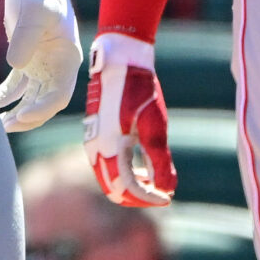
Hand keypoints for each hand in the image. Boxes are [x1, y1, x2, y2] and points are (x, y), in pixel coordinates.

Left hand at [0, 0, 96, 132]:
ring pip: (30, 98)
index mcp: (67, 59)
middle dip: (28, 117)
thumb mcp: (35, 11)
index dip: (43, 109)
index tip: (23, 115)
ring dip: (16, 112)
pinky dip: (4, 97)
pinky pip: (15, 87)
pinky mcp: (26, 61)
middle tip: (7, 126)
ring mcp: (42, 66)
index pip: (60, 95)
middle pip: (45, 102)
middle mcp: (57, 68)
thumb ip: (26, 37)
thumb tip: (15, 65)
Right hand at [84, 31, 174, 204]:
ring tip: (154, 184)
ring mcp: (91, 143)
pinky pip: (105, 167)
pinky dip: (122, 175)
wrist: (118, 61)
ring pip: (108, 180)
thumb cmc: (139, 89)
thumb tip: (166, 191)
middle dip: (138, 198)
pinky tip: (141, 170)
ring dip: (130, 187)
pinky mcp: (94, 137)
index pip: (128, 189)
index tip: (168, 198)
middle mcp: (95, 150)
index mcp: (110, 148)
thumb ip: (160, 161)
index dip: (149, 198)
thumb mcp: (155, 126)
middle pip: (113, 190)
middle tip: (162, 196)